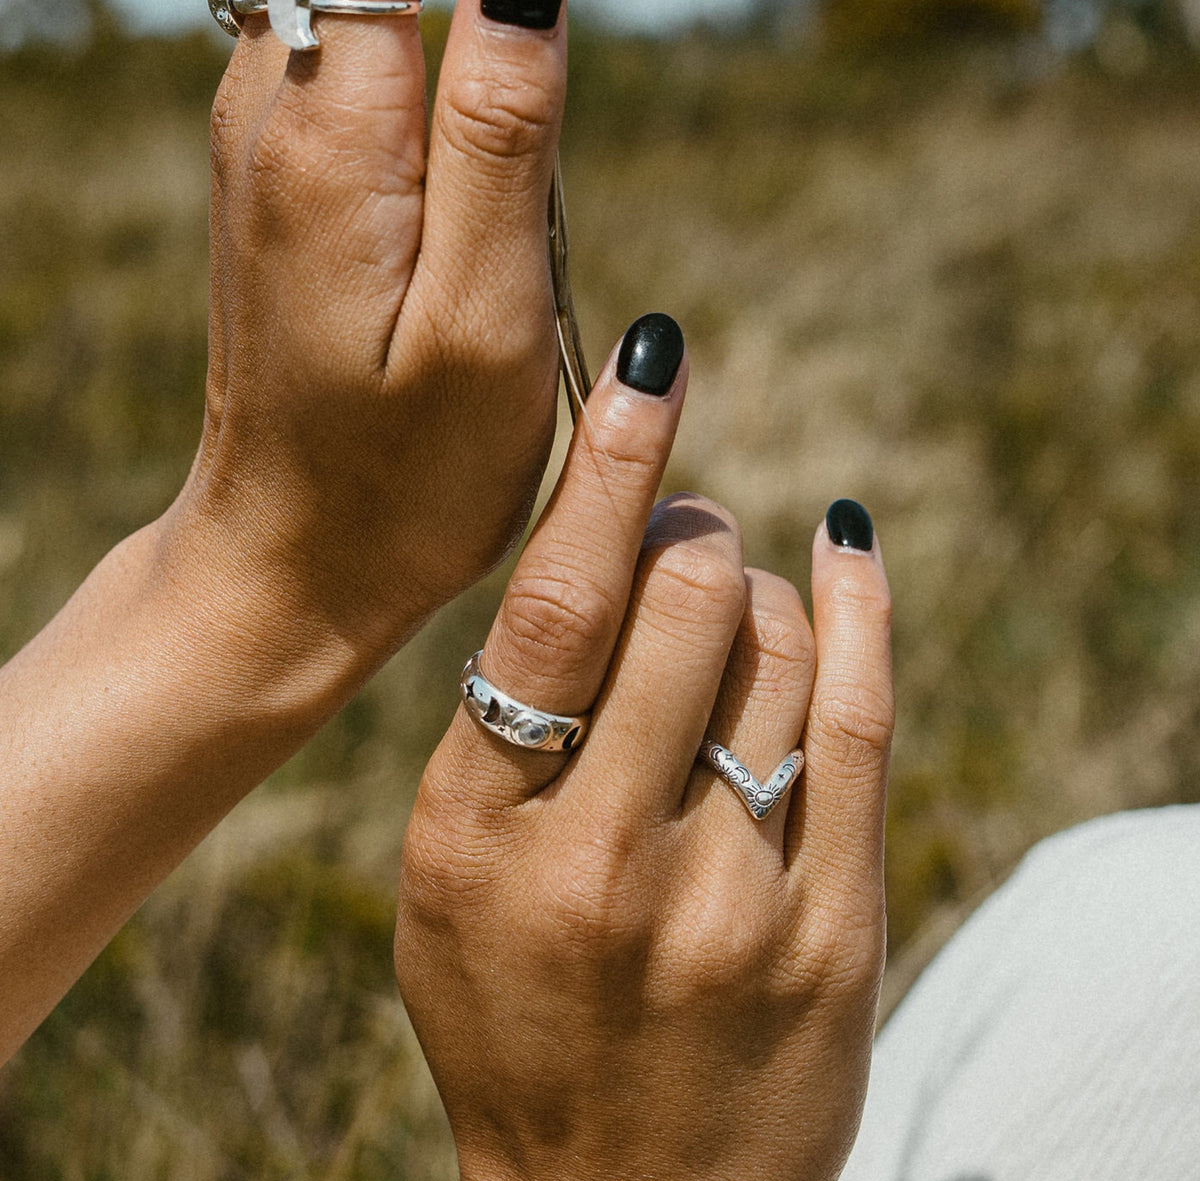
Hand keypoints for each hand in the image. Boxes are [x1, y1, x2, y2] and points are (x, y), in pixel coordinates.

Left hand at [0, 0, 569, 1060]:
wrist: (297, 562)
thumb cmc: (408, 477)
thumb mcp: (485, 323)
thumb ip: (503, 137)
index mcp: (335, 135)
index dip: (498, 5)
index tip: (533, 86)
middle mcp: (275, 109)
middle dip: (481, 39)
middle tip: (520, 187)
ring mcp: (267, 143)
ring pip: (376, 18)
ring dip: (457, 72)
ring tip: (494, 208)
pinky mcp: (285, 183)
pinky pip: (360, 75)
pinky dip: (422, 105)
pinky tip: (456, 207)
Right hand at [395, 315, 894, 1180]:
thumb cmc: (512, 1012)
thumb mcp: (449, 876)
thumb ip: (506, 724)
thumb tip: (611, 551)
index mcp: (479, 832)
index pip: (556, 604)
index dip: (615, 461)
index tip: (655, 360)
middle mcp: (603, 861)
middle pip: (689, 600)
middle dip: (695, 532)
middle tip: (690, 529)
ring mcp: (730, 901)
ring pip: (784, 643)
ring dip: (766, 588)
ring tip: (739, 605)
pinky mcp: (831, 932)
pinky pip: (861, 719)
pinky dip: (861, 609)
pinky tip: (848, 551)